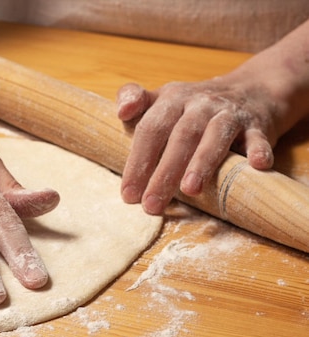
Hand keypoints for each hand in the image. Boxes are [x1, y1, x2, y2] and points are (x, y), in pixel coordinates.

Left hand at [116, 77, 278, 214]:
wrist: (253, 89)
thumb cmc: (194, 105)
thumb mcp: (163, 97)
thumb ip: (134, 99)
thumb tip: (121, 112)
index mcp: (172, 99)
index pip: (150, 129)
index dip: (137, 161)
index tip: (128, 194)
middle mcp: (200, 104)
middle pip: (180, 137)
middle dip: (164, 172)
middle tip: (151, 205)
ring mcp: (230, 114)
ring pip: (215, 136)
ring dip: (203, 162)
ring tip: (190, 190)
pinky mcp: (259, 125)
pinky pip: (259, 137)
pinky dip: (258, 150)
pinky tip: (256, 165)